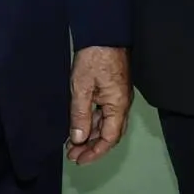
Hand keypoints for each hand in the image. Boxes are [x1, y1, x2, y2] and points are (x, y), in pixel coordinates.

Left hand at [67, 46, 131, 164]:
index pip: (110, 138)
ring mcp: (117, 97)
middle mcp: (121, 104)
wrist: (104, 33)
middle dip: (91, 147)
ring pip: (106, 124)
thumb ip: (80, 116)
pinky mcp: (112, 91)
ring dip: (90, 136)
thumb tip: (78, 139)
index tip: (79, 160)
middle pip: (109, 134)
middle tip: (72, 155)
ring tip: (72, 144)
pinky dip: (91, 123)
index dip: (95, 152)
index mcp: (118, 105)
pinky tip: (79, 127)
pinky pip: (104, 114)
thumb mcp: (81, 89)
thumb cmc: (94, 59)